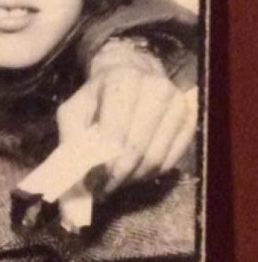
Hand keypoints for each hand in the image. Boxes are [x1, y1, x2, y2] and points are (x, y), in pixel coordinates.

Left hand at [56, 64, 196, 197]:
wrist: (129, 72)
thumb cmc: (96, 97)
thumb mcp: (74, 111)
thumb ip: (72, 141)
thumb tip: (76, 183)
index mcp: (122, 80)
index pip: (115, 134)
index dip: (103, 164)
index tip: (93, 182)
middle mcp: (155, 88)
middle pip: (137, 149)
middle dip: (118, 176)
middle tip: (103, 189)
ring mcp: (177, 103)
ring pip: (156, 158)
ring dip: (134, 177)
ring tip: (116, 181)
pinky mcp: (189, 118)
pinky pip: (172, 159)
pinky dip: (152, 173)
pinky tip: (135, 172)